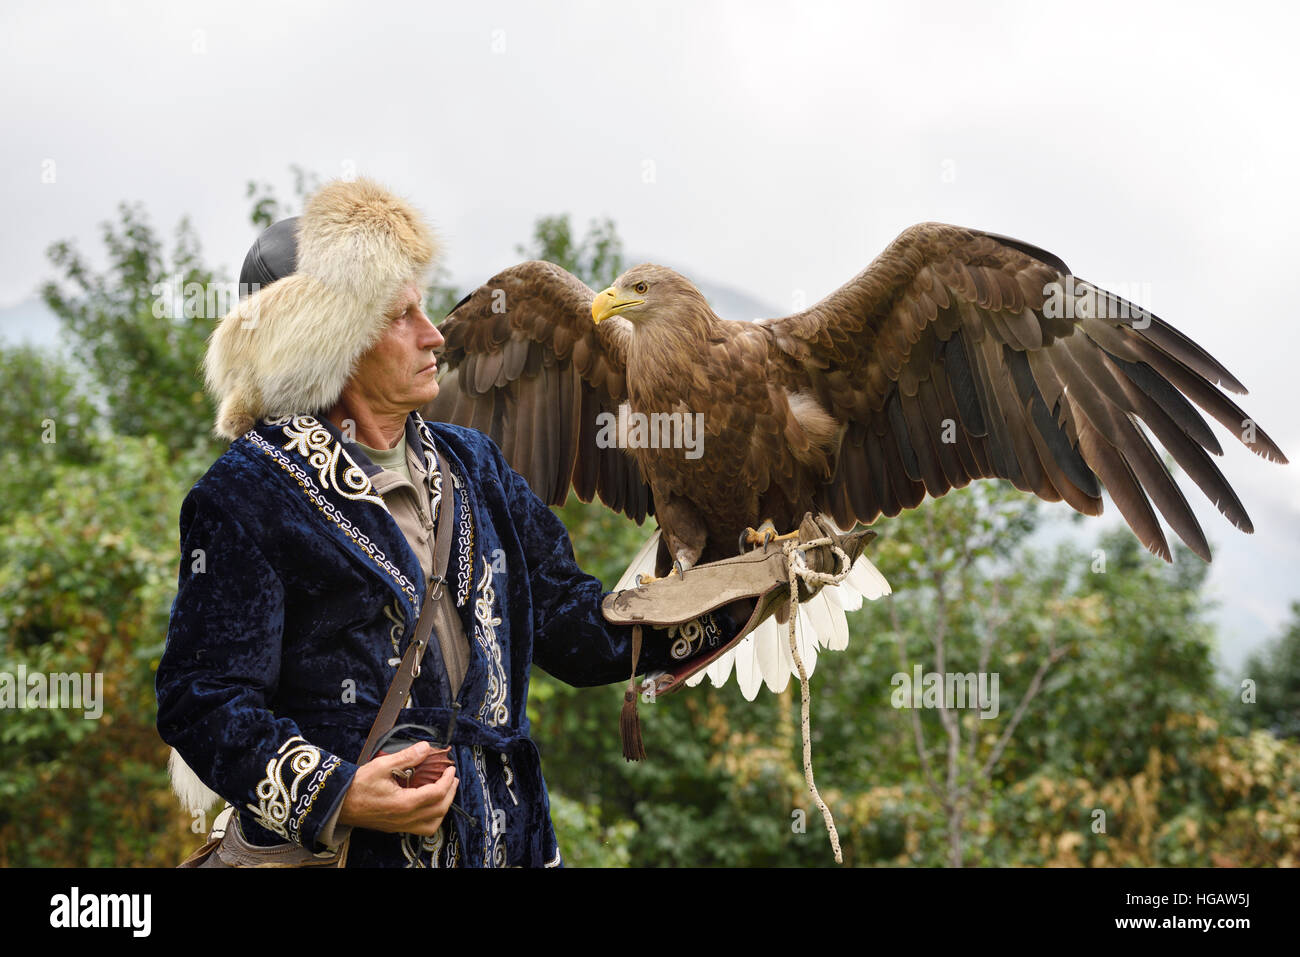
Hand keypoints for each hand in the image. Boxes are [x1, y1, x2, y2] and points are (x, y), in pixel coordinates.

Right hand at [337, 741, 457, 835]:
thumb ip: (406, 757)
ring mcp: (400, 825)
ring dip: (443, 808)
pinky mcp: (396, 827)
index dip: (447, 780)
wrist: (339, 805)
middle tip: (453, 778)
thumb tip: (425, 748)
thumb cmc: (357, 786)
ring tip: (446, 792)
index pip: (436, 793)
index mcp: (404, 803)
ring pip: (433, 824)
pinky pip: (422, 829)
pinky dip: (432, 818)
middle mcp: (405, 817)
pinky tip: (430, 805)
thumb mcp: (381, 766)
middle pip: (439, 809)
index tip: (450, 768)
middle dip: (450, 793)